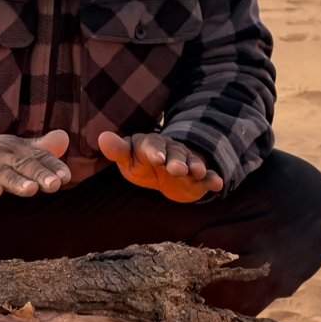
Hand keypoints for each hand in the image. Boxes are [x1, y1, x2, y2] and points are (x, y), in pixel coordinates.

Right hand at [0, 130, 70, 209]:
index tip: (66, 176)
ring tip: (32, 189)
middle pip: (20, 163)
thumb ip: (40, 149)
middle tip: (55, 184)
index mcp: (11, 147)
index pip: (35, 155)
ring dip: (15, 181)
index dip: (51, 165)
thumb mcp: (12, 152)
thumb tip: (64, 138)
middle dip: (38, 173)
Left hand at [97, 131, 222, 202]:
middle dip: (177, 161)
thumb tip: (102, 137)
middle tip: (178, 169)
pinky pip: (207, 177)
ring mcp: (187, 162)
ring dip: (196, 166)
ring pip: (192, 162)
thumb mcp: (127, 158)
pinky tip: (217, 184)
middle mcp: (172, 150)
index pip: (152, 145)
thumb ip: (117, 150)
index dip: (155, 151)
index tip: (157, 158)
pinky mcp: (198, 177)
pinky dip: (212, 179)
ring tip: (198, 172)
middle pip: (176, 153)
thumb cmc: (141, 163)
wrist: (164, 172)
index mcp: (152, 145)